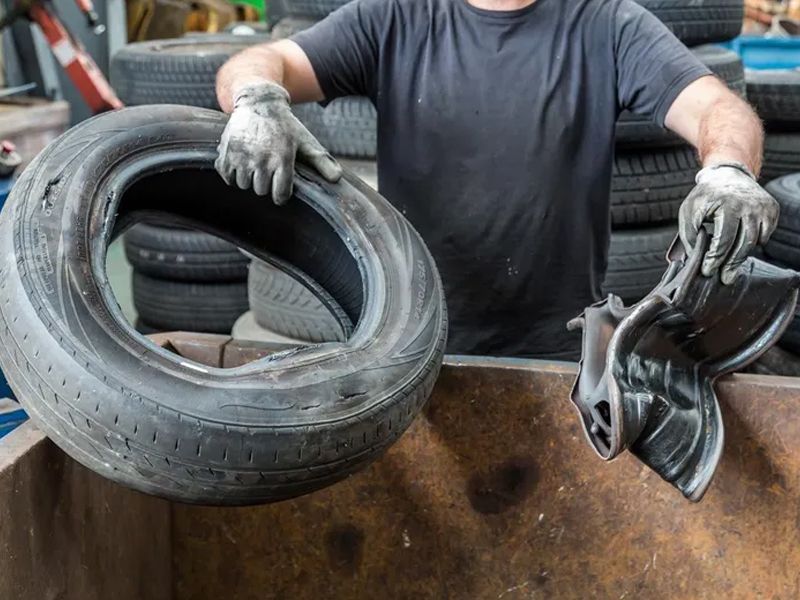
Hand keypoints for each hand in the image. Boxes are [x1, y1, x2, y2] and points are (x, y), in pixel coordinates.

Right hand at [215, 81, 341, 204]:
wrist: (258, 101)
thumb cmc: (286, 126)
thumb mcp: (305, 141)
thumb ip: (322, 161)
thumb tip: (337, 179)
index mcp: (283, 158)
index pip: (279, 195)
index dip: (281, 194)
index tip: (281, 188)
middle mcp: (261, 158)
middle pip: (261, 191)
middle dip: (265, 184)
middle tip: (267, 169)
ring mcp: (241, 155)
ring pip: (243, 185)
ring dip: (249, 179)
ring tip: (254, 165)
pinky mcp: (225, 152)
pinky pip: (227, 177)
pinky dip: (232, 174)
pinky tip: (241, 163)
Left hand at [678, 163, 778, 284]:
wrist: (728, 175)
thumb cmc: (705, 196)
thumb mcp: (688, 212)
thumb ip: (689, 235)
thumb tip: (693, 259)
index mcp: (726, 204)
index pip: (723, 239)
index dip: (715, 259)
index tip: (708, 271)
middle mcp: (748, 205)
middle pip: (743, 244)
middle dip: (731, 264)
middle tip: (724, 278)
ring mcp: (762, 207)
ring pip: (755, 241)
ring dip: (741, 257)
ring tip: (730, 268)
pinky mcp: (771, 209)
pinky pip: (765, 235)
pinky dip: (754, 243)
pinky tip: (741, 244)